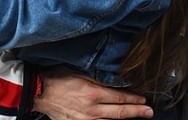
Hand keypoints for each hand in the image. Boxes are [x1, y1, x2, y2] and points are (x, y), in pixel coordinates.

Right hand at [34, 69, 153, 119]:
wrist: (38, 91)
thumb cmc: (57, 77)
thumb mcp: (79, 72)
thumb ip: (96, 77)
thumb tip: (113, 79)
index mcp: (92, 93)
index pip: (119, 97)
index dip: (133, 98)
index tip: (144, 98)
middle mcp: (91, 108)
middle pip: (119, 112)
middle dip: (136, 111)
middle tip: (149, 111)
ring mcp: (85, 119)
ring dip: (125, 119)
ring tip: (137, 117)